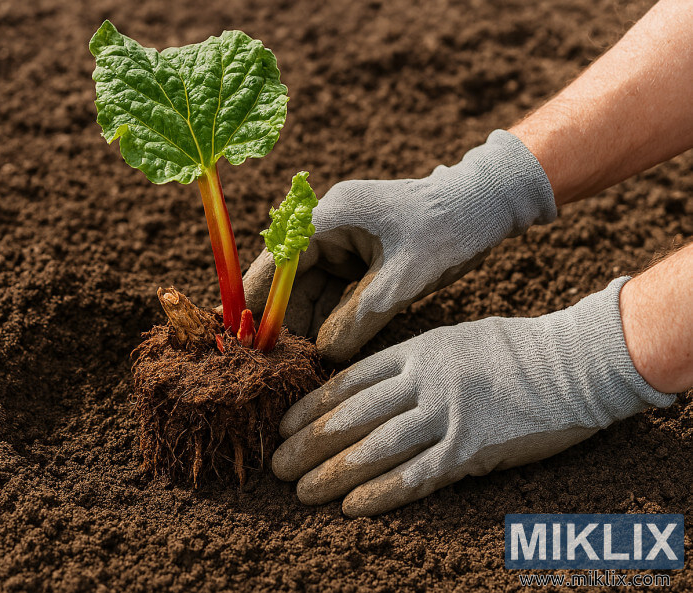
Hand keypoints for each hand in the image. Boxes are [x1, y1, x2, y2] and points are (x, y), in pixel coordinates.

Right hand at [243, 130, 556, 361]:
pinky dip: (333, 321)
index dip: (261, 301)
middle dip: (287, 321)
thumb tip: (323, 355)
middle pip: (290, 280)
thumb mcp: (403, 279)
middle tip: (279, 364)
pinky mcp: (359, 259)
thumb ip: (359, 317)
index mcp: (329, 217)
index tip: (248, 338)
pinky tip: (329, 351)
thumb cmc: (446, 230)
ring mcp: (343, 243)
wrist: (484, 208)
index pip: (279, 261)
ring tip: (302, 365)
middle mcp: (328, 227)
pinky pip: (335, 294)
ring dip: (309, 326)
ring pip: (312, 292)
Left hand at [271, 278, 674, 515]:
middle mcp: (423, 381)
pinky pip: (416, 476)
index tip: (284, 426)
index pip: (347, 382)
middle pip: (350, 417)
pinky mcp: (472, 449)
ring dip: (332, 473)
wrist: (576, 361)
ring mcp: (447, 414)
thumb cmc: (515, 350)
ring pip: (375, 448)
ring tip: (302, 491)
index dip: (310, 407)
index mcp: (416, 351)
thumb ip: (411, 364)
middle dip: (309, 444)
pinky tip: (351, 507)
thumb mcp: (452, 341)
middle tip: (278, 465)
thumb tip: (368, 392)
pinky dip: (380, 493)